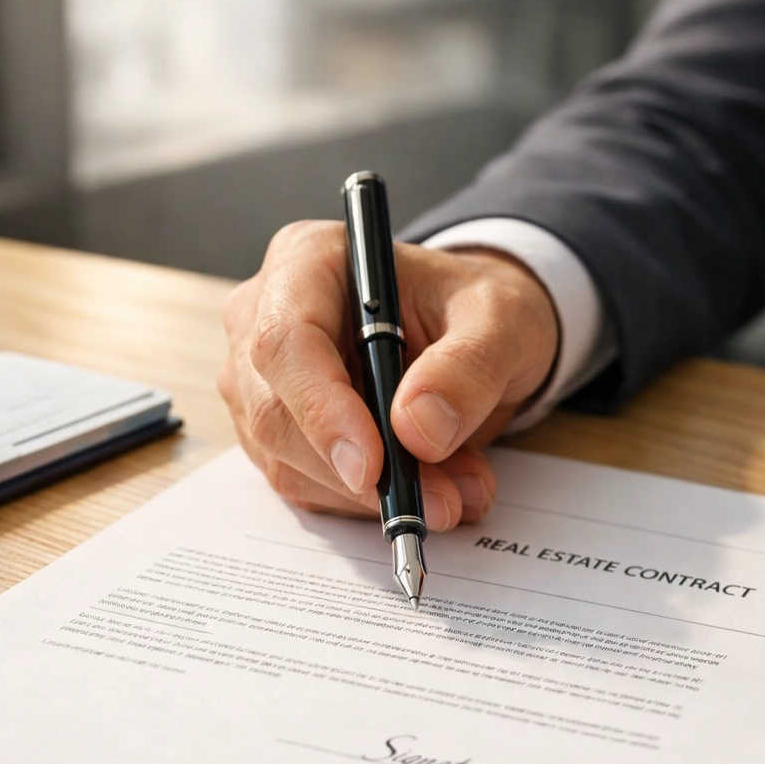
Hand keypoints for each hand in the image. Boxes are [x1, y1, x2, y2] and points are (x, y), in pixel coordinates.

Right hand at [217, 220, 559, 530]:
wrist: (474, 337)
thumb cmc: (477, 311)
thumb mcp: (503, 320)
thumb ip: (470, 365)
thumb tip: (418, 427)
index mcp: (308, 260)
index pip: (285, 341)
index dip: (322, 410)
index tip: (373, 467)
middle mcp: (264, 316)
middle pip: (275, 412)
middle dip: (358, 471)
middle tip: (443, 499)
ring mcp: (261, 380)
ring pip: (287, 461)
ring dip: (371, 495)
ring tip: (457, 488)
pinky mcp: (276, 432)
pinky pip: (305, 485)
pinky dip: (366, 503)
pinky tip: (426, 487)